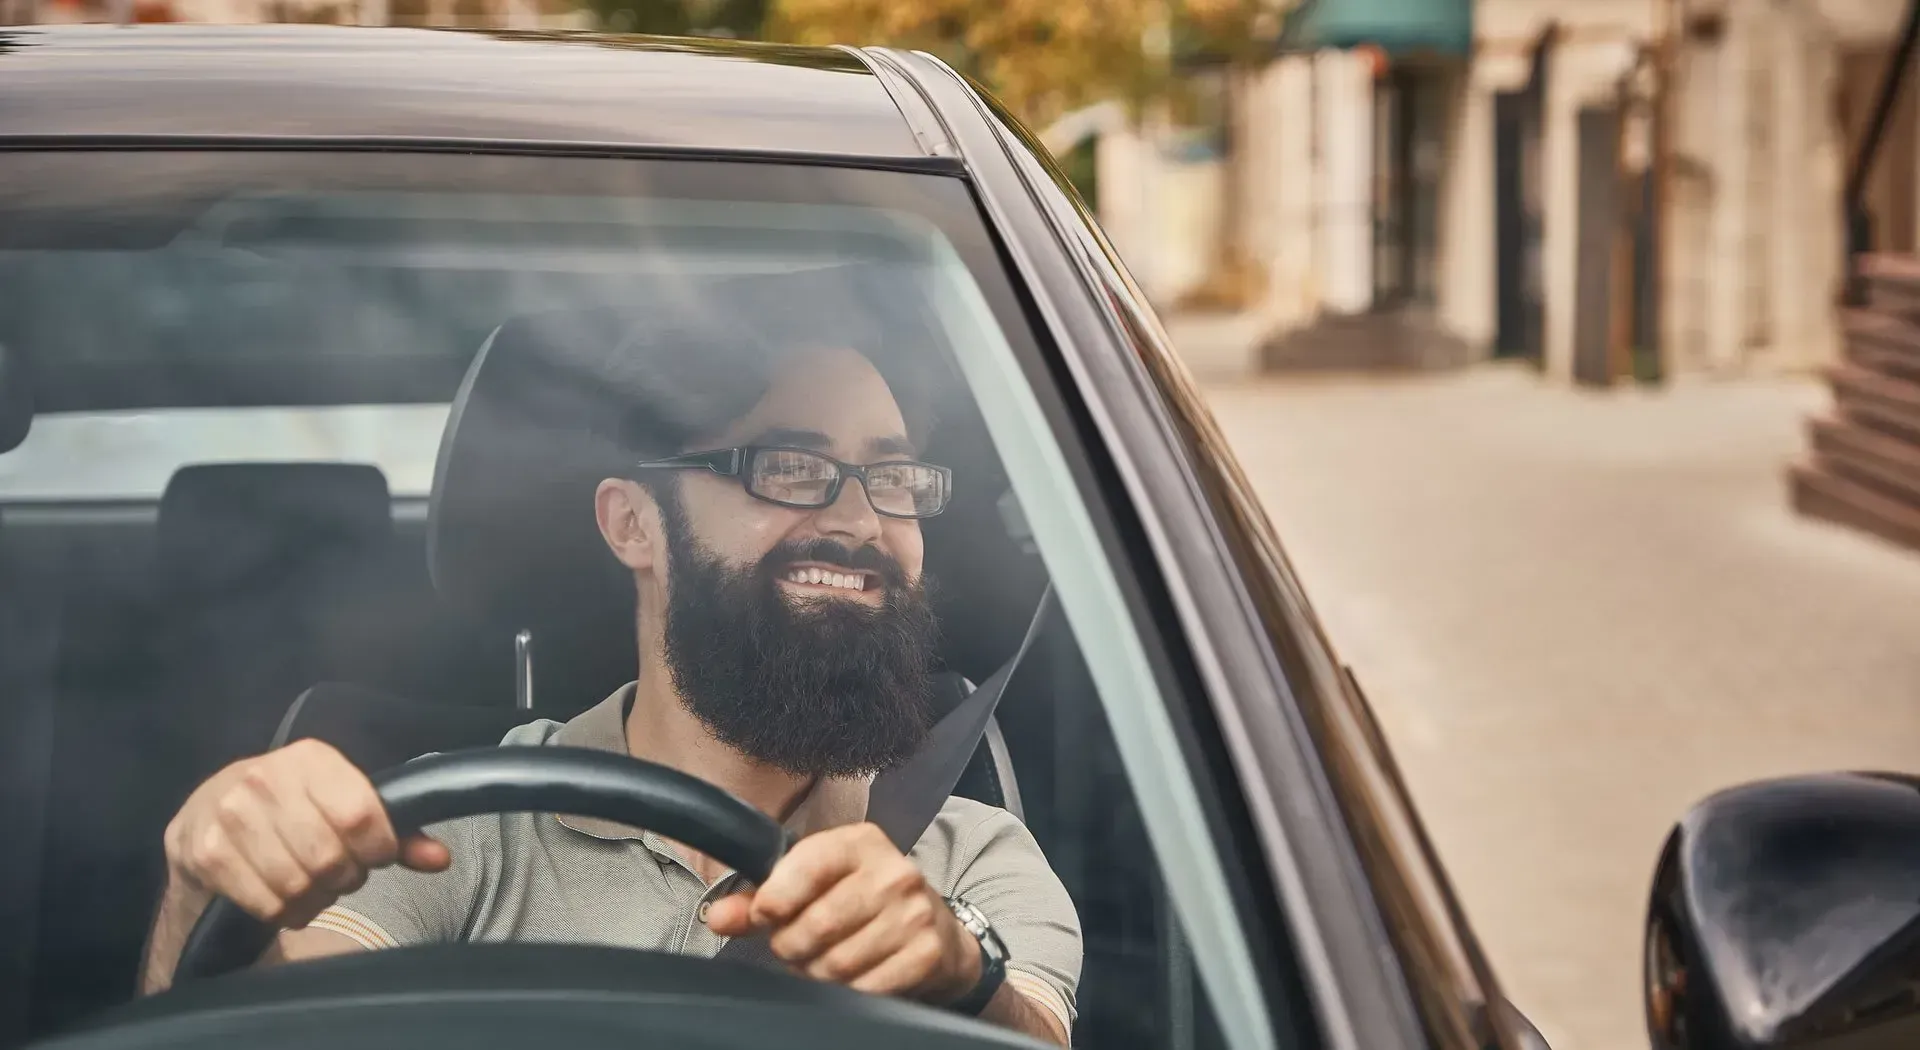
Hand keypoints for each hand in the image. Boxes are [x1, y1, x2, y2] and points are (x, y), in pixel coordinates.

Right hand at [162, 739, 450, 928]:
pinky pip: (266, 903)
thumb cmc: (291, 811)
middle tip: (339, 877)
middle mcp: (266, 778)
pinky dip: (284, 912)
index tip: (375, 857)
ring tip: (312, 887)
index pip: (361, 815)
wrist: (204, 817)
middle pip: (329, 857)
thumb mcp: (342, 805)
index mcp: (311, 759)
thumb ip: (397, 832)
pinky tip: (283, 898)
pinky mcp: (206, 853)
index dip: (378, 849)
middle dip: (344, 879)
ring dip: (314, 899)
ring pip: (298, 885)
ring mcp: (230, 814)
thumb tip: (440, 859)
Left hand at [704, 822, 980, 1001]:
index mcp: (861, 843)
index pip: (808, 864)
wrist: (934, 929)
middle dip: (792, 945)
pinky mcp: (927, 953)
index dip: (775, 898)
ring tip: (822, 959)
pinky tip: (852, 976)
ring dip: (817, 971)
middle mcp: (893, 872)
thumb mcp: (815, 884)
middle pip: (817, 924)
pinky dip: (848, 990)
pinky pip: (864, 988)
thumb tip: (717, 916)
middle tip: (796, 946)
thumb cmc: (863, 901)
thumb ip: (762, 898)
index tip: (765, 915)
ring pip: (836, 963)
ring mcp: (915, 913)